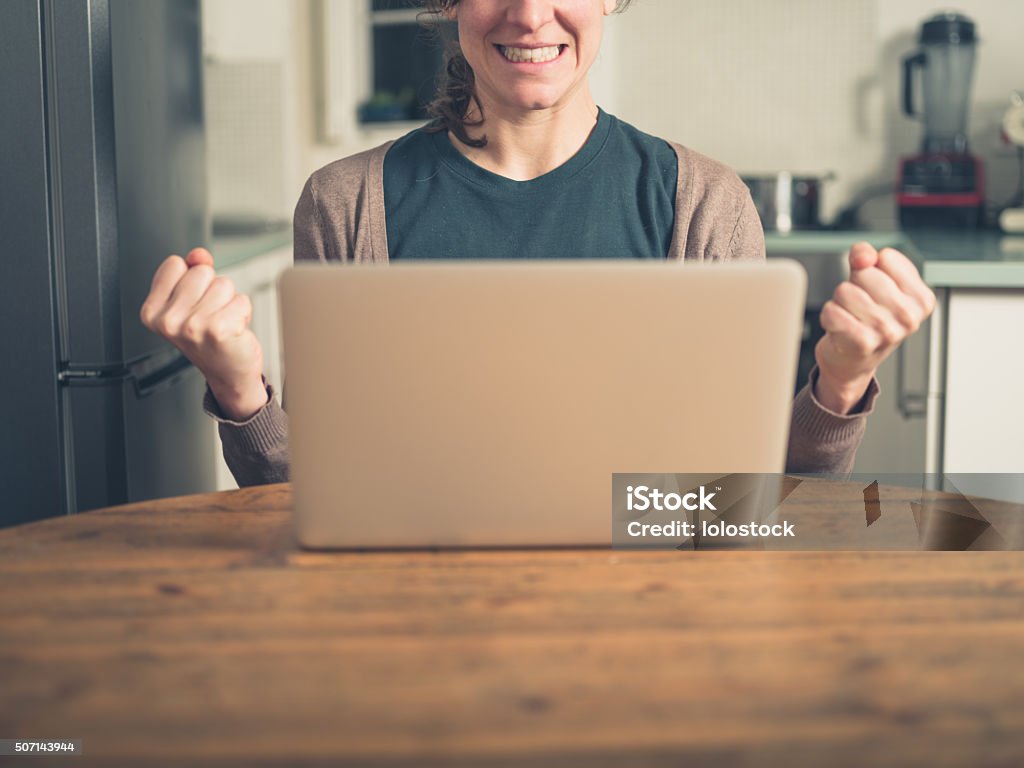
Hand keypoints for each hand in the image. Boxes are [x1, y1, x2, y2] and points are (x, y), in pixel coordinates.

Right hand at [139, 248, 267, 420]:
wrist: (228, 374)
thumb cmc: (209, 338)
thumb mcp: (191, 302)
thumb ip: (192, 270)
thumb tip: (199, 255)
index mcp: (152, 311)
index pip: (175, 264)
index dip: (190, 279)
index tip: (192, 304)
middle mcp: (167, 321)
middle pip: (201, 271)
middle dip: (212, 290)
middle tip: (211, 316)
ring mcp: (191, 326)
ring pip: (223, 284)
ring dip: (229, 301)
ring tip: (222, 323)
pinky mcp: (217, 330)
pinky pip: (241, 300)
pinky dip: (243, 312)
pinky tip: (233, 331)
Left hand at [814, 242, 935, 414]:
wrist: (852, 361)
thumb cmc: (866, 318)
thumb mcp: (873, 283)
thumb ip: (868, 257)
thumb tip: (863, 256)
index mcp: (922, 299)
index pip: (886, 257)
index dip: (870, 269)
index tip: (874, 290)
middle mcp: (909, 316)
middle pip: (864, 273)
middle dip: (853, 285)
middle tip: (860, 308)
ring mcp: (887, 331)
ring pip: (844, 290)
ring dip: (839, 302)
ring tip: (850, 318)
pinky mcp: (862, 343)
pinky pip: (831, 311)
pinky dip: (828, 316)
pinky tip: (839, 328)